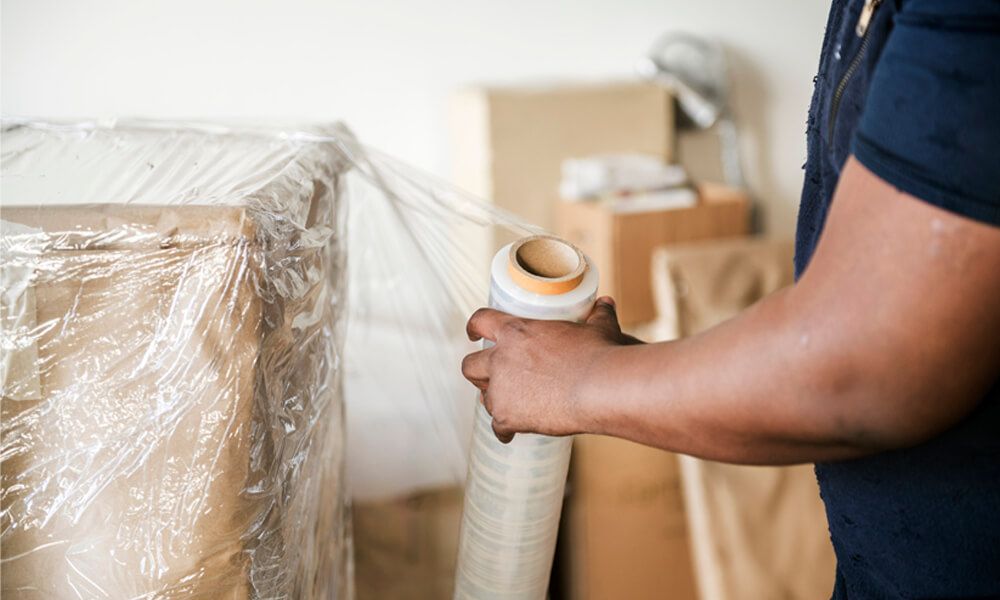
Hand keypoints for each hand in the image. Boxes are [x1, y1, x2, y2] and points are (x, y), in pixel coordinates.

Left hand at [461, 296, 641, 442]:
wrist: (600, 388)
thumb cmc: (599, 355)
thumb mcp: (598, 329)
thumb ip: (597, 315)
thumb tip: (605, 303)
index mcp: (515, 332)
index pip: (481, 321)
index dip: (474, 327)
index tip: (473, 333)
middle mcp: (500, 359)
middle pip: (469, 365)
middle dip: (477, 372)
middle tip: (490, 378)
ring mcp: (500, 390)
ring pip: (485, 398)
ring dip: (496, 401)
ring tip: (512, 407)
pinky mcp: (507, 417)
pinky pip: (498, 427)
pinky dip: (504, 430)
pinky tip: (512, 433)